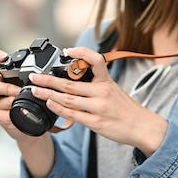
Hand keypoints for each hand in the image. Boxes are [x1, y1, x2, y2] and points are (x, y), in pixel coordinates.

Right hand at [0, 49, 29, 141]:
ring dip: (9, 100)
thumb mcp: (29, 87)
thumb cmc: (28, 101)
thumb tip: (45, 72)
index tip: (4, 57)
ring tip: (20, 102)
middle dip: (5, 87)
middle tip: (17, 91)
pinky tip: (17, 113)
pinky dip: (10, 114)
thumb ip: (32, 78)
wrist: (29, 123)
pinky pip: (0, 114)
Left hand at [29, 47, 167, 156]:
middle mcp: (102, 92)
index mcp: (107, 81)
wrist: (142, 126)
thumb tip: (73, 82)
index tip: (66, 51)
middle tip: (35, 77)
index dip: (80, 53)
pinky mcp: (96, 122)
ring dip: (49, 94)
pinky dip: (59, 108)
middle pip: (70, 82)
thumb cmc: (126, 109)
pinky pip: (74, 114)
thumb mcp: (114, 90)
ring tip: (36, 90)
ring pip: (68, 98)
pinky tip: (49, 103)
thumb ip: (95, 85)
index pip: (94, 60)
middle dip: (49, 79)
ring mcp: (98, 107)